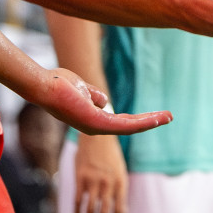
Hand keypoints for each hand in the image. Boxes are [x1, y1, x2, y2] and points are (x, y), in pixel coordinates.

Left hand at [34, 67, 172, 135]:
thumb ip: (93, 95)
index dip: (139, 119)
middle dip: (149, 122)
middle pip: (129, 126)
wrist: (43, 85)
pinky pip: (125, 124)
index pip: (121, 121)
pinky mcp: (97, 122)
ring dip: (151, 122)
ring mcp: (96, 126)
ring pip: (130, 127)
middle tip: (169, 117)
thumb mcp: (81, 88)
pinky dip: (142, 122)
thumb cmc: (57, 84)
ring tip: (169, 117)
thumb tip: (104, 99)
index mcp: (93, 119)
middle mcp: (96, 127)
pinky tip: (155, 118)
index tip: (155, 115)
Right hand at [73, 133, 128, 212]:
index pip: (120, 210)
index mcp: (121, 182)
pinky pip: (78, 199)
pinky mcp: (80, 177)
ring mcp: (93, 180)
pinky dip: (77, 212)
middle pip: (105, 212)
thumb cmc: (110, 157)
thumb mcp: (120, 172)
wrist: (97, 136)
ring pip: (90, 209)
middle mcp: (108, 183)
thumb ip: (120, 191)